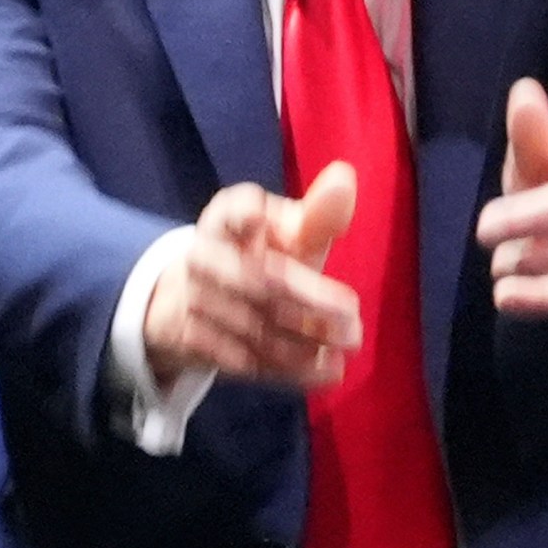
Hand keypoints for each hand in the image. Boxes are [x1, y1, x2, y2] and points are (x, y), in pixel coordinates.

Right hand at [143, 162, 361, 389]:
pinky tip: (324, 370)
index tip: (256, 220)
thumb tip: (344, 177)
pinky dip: (288, 369)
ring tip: (346, 351)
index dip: (245, 215)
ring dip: (305, 343)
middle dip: (308, 303)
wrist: (199, 299)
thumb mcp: (290, 234)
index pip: (234, 210)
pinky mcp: (193, 339)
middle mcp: (203, 254)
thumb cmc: (262, 256)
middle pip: (256, 280)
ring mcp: (193, 299)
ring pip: (254, 326)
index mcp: (225, 216)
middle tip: (354, 325)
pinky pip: (244, 359)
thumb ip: (318, 215)